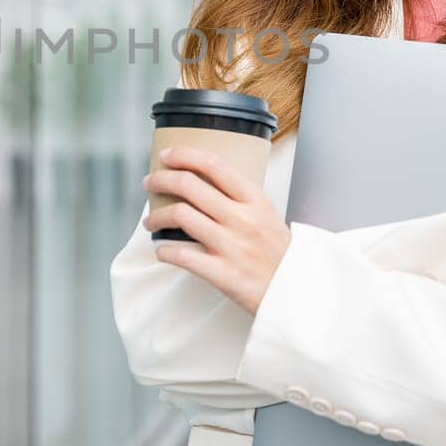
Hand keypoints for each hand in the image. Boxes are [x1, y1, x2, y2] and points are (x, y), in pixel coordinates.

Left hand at [141, 145, 290, 314]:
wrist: (296, 291)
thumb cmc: (278, 252)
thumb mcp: (267, 214)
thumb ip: (239, 197)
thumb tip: (202, 181)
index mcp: (254, 200)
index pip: (213, 164)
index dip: (184, 155)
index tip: (166, 154)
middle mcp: (242, 218)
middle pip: (189, 185)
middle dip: (160, 180)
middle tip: (149, 183)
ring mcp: (231, 246)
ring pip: (179, 216)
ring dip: (156, 216)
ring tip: (150, 221)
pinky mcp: (222, 273)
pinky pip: (181, 255)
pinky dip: (164, 250)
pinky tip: (161, 250)